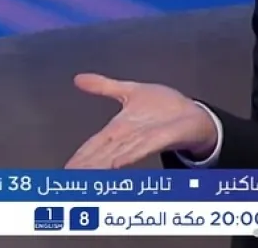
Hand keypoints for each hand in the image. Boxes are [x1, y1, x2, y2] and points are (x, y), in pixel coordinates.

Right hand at [64, 73, 217, 168]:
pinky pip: (143, 148)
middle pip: (103, 153)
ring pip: (118, 155)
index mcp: (119, 129)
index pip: (94, 144)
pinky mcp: (161, 138)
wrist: (193, 113)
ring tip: (86, 176)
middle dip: (87, 166)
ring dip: (102, 166)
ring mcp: (144, 140)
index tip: (65, 169)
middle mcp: (129, 138)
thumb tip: (78, 78)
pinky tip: (117, 164)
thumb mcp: (130, 91)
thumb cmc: (163, 108)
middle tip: (69, 179)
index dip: (80, 155)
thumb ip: (104, 86)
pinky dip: (129, 156)